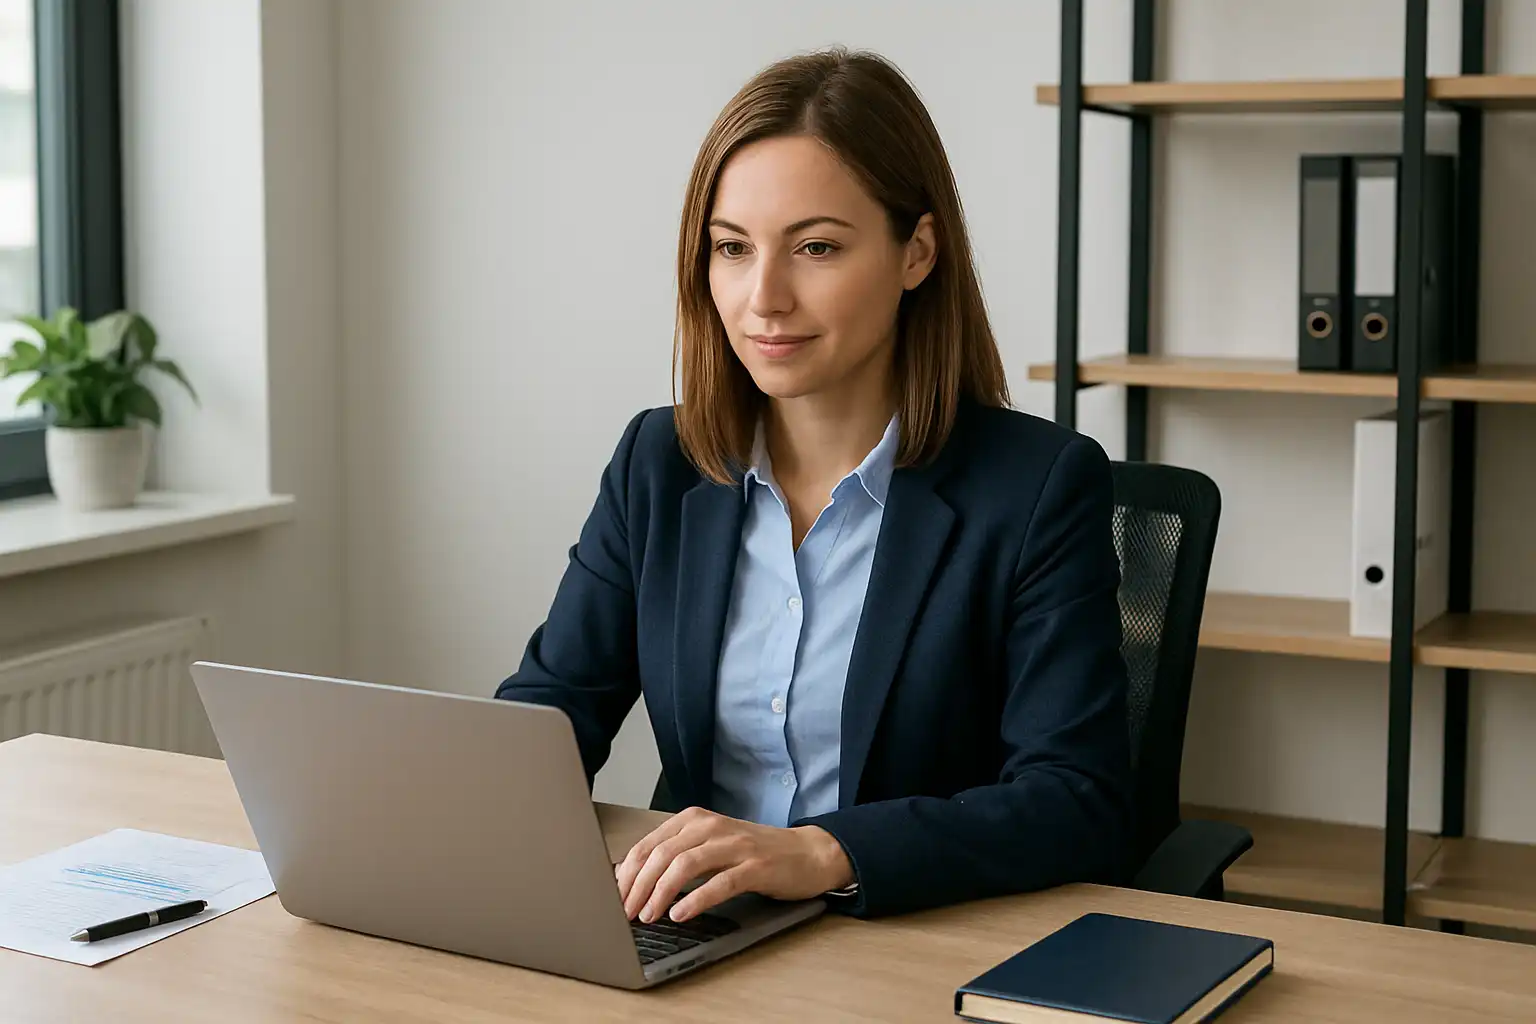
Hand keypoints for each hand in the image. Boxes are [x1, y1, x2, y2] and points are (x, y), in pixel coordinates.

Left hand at [614, 806, 852, 923]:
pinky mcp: (756, 865)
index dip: (626, 874)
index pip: (648, 844)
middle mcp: (711, 826)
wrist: (807, 853)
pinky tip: (680, 914)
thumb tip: (631, 880)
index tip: (612, 899)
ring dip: (661, 893)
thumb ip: (676, 856)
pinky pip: (720, 882)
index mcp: (694, 819)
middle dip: (637, 886)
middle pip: (662, 854)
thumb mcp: (710, 848)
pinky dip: (696, 899)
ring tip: (648, 916)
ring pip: (685, 865)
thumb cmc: (754, 853)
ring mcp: (735, 844)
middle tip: (625, 913)